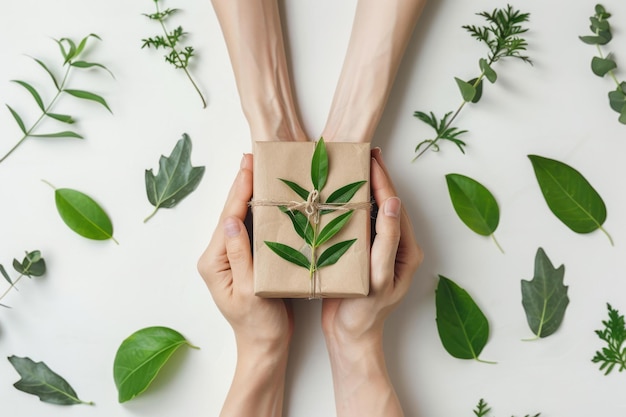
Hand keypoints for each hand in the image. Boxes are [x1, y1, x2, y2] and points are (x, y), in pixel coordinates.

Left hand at [197, 154, 291, 416]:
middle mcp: (217, 256)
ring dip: (249, 195)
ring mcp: (229, 258)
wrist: (265, 346)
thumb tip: (232, 219)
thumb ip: (240, 254)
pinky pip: (249, 230)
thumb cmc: (258, 324)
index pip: (228, 218)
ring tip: (259, 170)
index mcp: (214, 262)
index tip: (249, 165)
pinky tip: (267, 198)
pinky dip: (257, 211)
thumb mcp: (251, 290)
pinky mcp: (243, 261)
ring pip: (239, 219)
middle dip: (242, 185)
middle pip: (230, 213)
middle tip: (253, 157)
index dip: (239, 190)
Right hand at [321, 147, 422, 416]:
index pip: (394, 206)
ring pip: (370, 212)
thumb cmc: (366, 313)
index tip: (372, 157)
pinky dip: (349, 208)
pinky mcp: (361, 255)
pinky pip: (357, 225)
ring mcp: (377, 250)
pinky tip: (336, 197)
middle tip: (360, 154)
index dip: (383, 179)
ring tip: (348, 169)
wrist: (350, 337)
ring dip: (360, 190)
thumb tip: (394, 203)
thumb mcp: (380, 277)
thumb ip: (388, 241)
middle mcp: (394, 246)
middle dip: (373, 178)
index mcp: (405, 250)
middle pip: (384, 204)